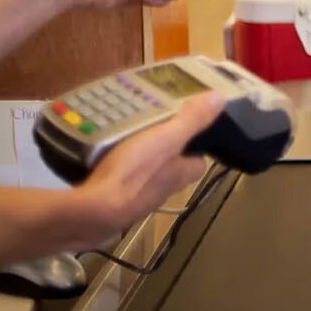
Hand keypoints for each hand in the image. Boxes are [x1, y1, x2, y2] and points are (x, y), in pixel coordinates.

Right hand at [73, 92, 224, 241]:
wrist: (91, 211)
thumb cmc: (134, 172)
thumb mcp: (166, 138)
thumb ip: (191, 120)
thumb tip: (219, 99)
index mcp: (181, 174)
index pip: (198, 161)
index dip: (196, 146)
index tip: (187, 128)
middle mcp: (163, 191)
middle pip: (171, 168)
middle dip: (163, 152)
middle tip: (150, 128)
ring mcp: (137, 200)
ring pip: (144, 176)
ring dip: (137, 160)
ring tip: (124, 137)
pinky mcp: (112, 204)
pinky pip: (117, 183)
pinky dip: (113, 170)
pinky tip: (102, 157)